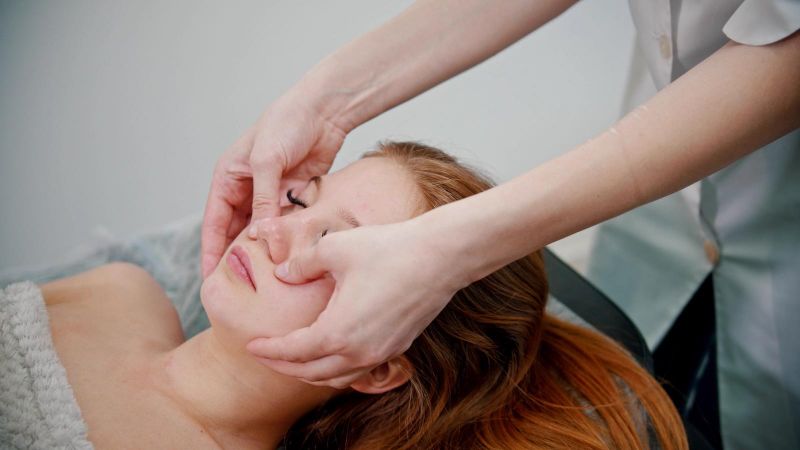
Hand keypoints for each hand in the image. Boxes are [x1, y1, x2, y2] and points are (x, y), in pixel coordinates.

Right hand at [201, 95, 346, 277]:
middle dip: (239, 256)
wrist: (325, 110)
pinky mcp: (296, 196)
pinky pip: (288, 224)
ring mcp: (273, 194)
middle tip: (240, 286)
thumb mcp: (267, 161)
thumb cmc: (287, 124)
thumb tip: (260, 237)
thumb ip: (263, 199)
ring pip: (264, 230)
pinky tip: (291, 258)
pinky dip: (288, 239)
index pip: (215, 221)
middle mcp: (248, 188)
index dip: (212, 250)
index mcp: (229, 177)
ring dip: (266, 249)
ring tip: (267, 278)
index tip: (210, 279)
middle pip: (238, 230)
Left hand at [246, 219, 462, 387]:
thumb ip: (302, 264)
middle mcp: (359, 352)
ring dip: (311, 372)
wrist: (440, 256)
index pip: (293, 351)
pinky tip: (332, 353)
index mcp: (338, 332)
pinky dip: (337, 368)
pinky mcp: (397, 348)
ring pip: (336, 378)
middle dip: (284, 366)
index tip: (251, 345)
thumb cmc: (388, 249)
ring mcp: (381, 353)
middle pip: (311, 373)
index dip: (269, 350)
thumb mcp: (334, 248)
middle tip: (265, 355)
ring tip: (294, 359)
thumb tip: (283, 274)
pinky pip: (358, 370)